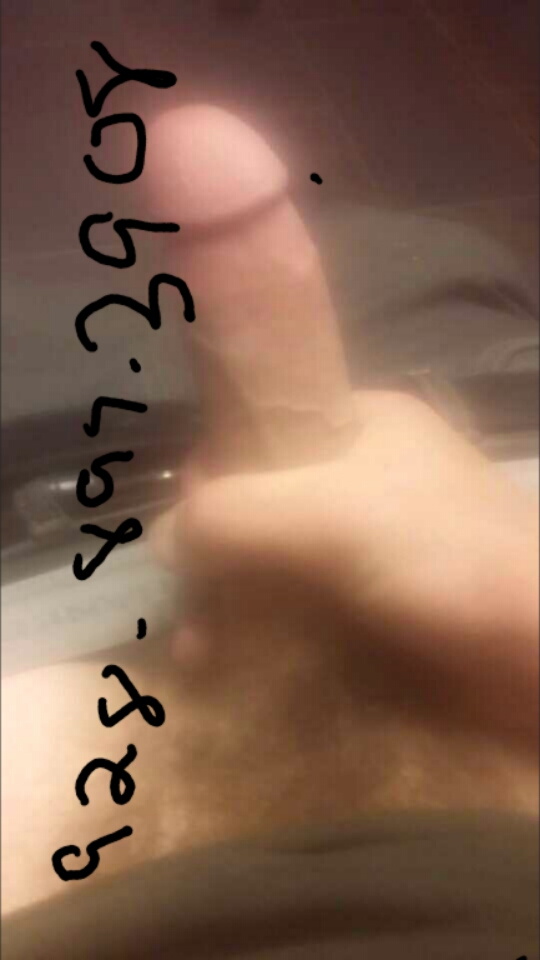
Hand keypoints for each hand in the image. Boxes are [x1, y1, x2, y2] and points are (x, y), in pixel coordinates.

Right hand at [147, 106, 537, 755]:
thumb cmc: (445, 557)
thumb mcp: (331, 514)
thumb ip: (234, 516)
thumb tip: (163, 537)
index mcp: (360, 426)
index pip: (260, 430)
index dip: (214, 473)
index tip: (185, 527)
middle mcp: (359, 482)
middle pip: (258, 508)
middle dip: (213, 559)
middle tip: (186, 608)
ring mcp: (366, 553)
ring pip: (273, 569)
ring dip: (227, 609)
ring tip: (198, 655)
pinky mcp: (371, 614)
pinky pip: (295, 618)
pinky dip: (259, 642)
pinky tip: (227, 672)